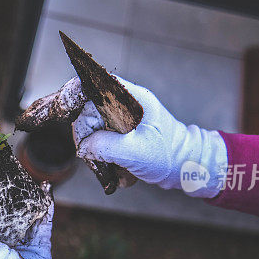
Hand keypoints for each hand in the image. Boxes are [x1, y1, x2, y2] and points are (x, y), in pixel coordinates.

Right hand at [71, 76, 227, 197]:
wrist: (190, 169)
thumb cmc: (170, 156)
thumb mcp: (134, 152)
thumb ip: (104, 146)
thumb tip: (84, 146)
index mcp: (133, 99)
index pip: (97, 86)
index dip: (79, 97)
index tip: (69, 114)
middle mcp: (128, 105)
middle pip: (91, 111)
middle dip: (88, 136)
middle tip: (91, 156)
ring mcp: (127, 121)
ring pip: (97, 129)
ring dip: (99, 152)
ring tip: (111, 169)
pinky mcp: (127, 136)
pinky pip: (106, 142)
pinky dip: (108, 158)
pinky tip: (119, 172)